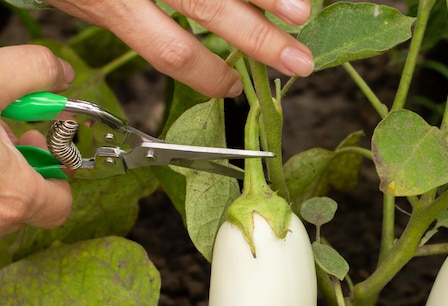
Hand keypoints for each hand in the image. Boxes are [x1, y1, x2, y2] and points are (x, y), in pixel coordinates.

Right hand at [0, 45, 73, 234]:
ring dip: (4, 171)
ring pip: (3, 202)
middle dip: (28, 166)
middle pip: (31, 203)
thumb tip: (60, 71)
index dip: (60, 174)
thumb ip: (33, 71)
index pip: (62, 205)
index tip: (46, 146)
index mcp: (14, 197)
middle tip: (14, 135)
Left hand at [47, 0, 314, 97]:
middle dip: (260, 38)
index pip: (173, 51)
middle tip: (298, 61)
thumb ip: (127, 21)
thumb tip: (184, 50)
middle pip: (209, 8)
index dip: (210, 75)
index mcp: (111, 5)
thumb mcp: (81, 4)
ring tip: (300, 13)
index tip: (235, 89)